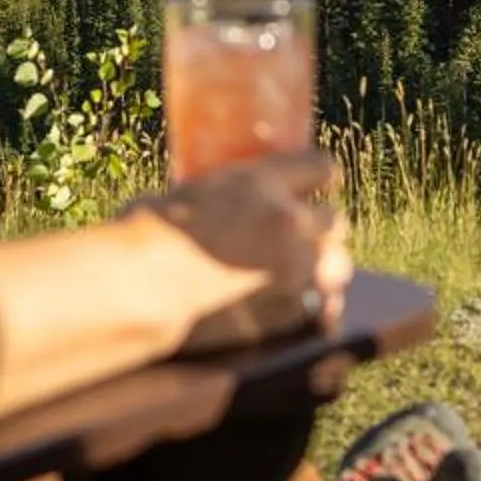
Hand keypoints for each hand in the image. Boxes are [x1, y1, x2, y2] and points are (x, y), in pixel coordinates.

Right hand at [127, 151, 351, 352]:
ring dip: (321, 267)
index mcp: (263, 183)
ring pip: (337, 264)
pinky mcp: (293, 313)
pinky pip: (325, 306)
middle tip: (298, 236)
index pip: (320, 167)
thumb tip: (213, 201)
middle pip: (334, 220)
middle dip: (319, 228)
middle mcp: (290, 223)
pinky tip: (297, 307)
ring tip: (298, 275)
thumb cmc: (147, 235)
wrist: (142, 289)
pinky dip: (314, 306)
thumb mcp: (185, 193)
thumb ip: (218, 196)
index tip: (316, 183)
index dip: (319, 176)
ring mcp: (297, 270)